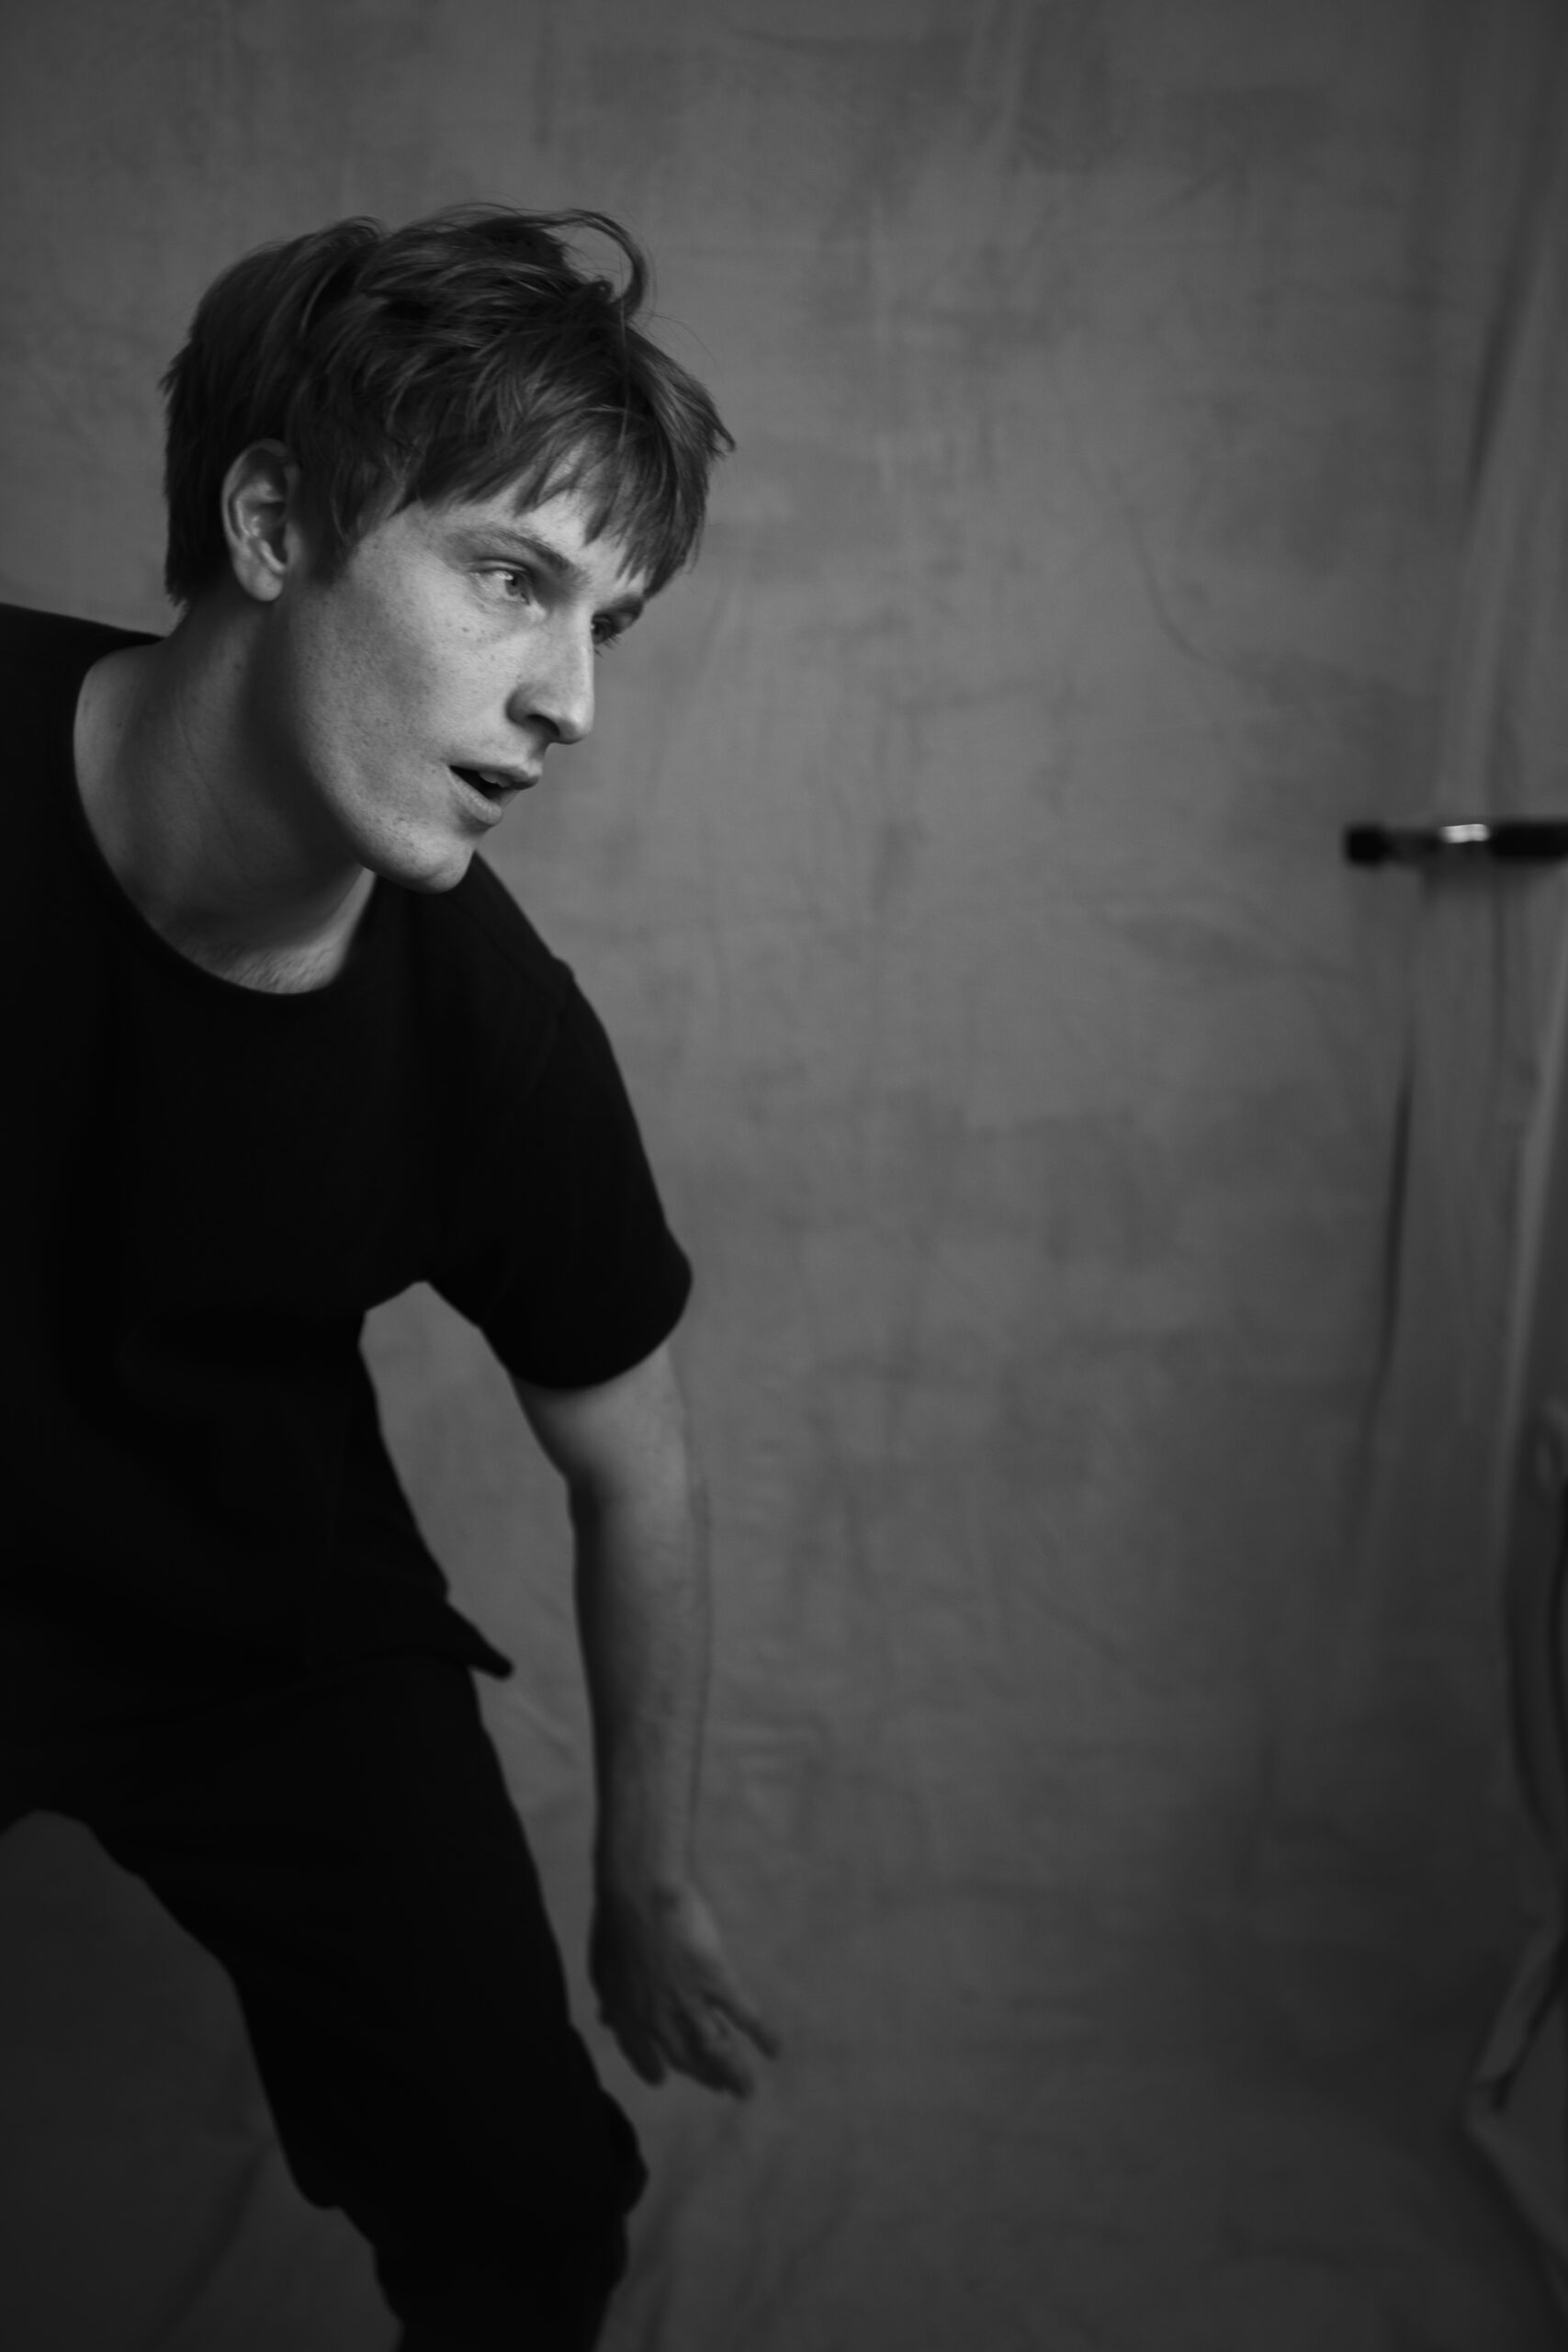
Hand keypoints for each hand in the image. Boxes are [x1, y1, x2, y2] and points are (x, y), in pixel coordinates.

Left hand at [589, 1878, 781, 2097]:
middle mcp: (659, 2018)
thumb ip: (609, 1997)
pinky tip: (774, 2050)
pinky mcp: (717, 1982)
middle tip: (720, 2088)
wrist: (638, 1895)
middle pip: (684, 2058)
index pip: (639, 2052)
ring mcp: (690, 2002)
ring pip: (715, 2049)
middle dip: (703, 2076)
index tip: (662, 2078)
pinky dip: (761, 2035)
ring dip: (732, 2073)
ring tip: (746, 2090)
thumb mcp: (602, 1965)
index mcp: (627, 2013)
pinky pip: (744, 2016)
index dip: (650, 2068)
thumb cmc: (616, 1921)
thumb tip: (605, 2017)